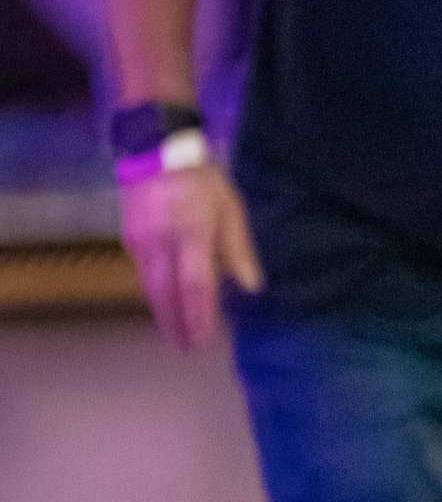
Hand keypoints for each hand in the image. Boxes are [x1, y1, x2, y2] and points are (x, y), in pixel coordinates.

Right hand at [118, 158, 261, 351]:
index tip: (205, 339)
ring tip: (174, 336)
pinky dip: (153, 293)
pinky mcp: (129, 238)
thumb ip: (238, 250)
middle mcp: (162, 241)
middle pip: (167, 293)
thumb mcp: (230, 210)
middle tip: (186, 350)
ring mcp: (141, 240)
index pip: (196, 284)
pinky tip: (162, 305)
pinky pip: (143, 273)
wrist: (157, 151)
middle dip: (177, 324)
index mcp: (192, 233)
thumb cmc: (202, 181)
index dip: (200, 315)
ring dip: (163, 314)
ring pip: (151, 286)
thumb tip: (252, 287)